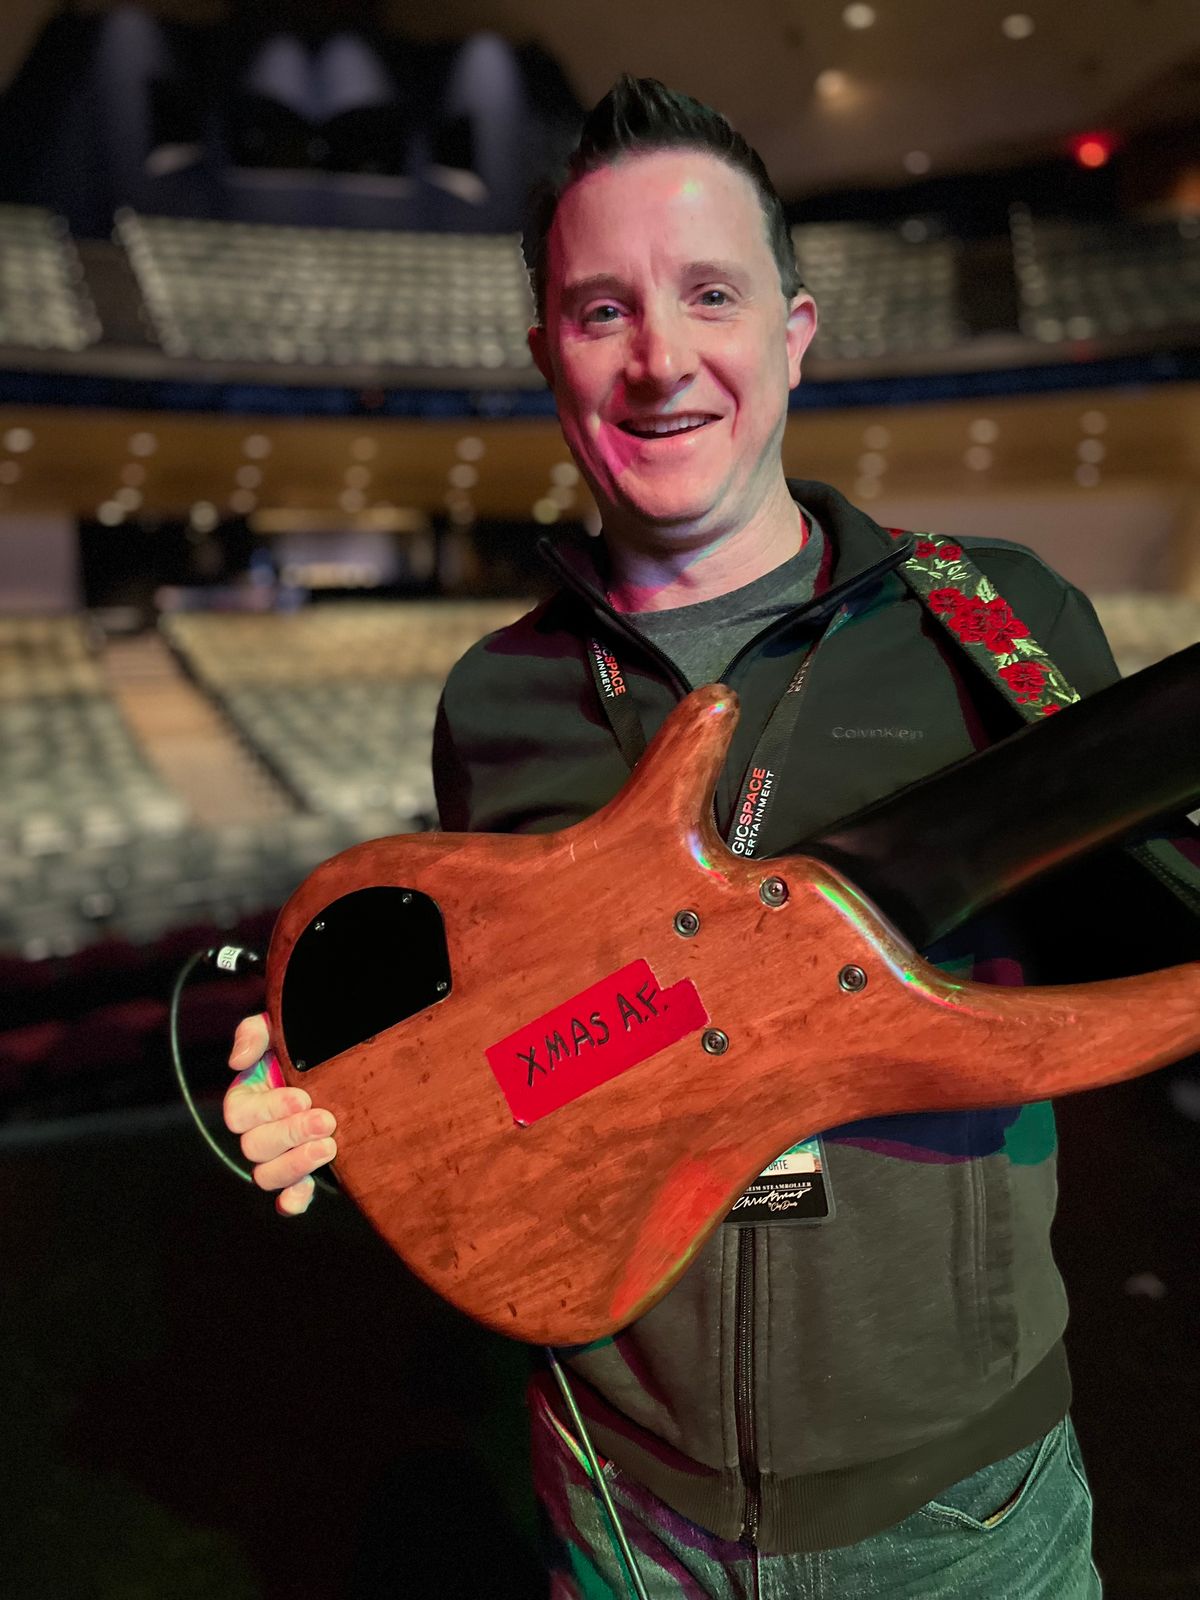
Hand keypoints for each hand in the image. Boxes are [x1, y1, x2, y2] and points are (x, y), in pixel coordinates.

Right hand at [224, 1012, 337, 1215]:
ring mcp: (278, 1155)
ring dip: (296, 1164)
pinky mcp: (302, 1175)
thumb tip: (237, 1061)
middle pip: (255, 1147)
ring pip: (267, 1175)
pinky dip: (294, 1200)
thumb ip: (255, 1034)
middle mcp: (258, 1130)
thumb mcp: (281, 1029)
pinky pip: (287, 1198)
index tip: (303, 1097)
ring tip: (330, 1147)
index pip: (240, 1114)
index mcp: (247, 1098)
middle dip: (291, 1134)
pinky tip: (308, 1193)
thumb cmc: (306, 1045)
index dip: (269, 1109)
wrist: (343, 1062)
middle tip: (327, 1120)